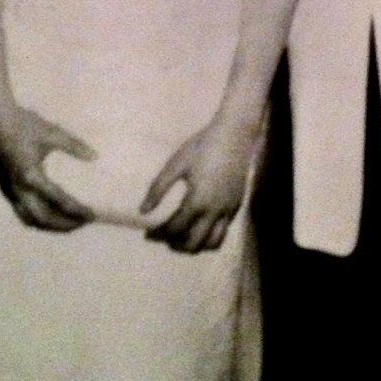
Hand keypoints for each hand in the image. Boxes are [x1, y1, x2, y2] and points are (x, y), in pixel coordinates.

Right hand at [0, 106, 96, 230]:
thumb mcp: (52, 133)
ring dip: (51, 225)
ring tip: (71, 223)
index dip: (77, 210)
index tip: (92, 215)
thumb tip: (95, 157)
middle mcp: (19, 190)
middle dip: (65, 224)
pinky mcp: (6, 190)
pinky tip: (51, 215)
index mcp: (31, 176)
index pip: (58, 201)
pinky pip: (22, 213)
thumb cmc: (25, 124)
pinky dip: (38, 220)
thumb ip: (74, 146)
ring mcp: (10, 192)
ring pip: (30, 220)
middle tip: (85, 221)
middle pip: (44, 219)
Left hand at [140, 113, 256, 252]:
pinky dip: (210, 236)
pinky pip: (224, 231)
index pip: (175, 229)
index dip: (159, 234)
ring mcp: (228, 210)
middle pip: (194, 243)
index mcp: (197, 201)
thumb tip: (143, 211)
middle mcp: (214, 211)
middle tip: (164, 238)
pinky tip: (200, 225)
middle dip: (176, 245)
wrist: (234, 134)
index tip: (148, 233)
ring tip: (182, 238)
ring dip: (195, 246)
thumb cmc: (202, 146)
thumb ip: (158, 189)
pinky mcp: (237, 206)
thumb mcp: (176, 164)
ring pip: (213, 243)